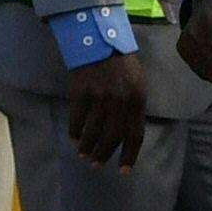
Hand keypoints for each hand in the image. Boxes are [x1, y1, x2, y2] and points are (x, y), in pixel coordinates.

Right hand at [61, 49, 151, 167]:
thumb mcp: (137, 83)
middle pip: (112, 137)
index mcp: (137, 100)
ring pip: (93, 131)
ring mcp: (99, 97)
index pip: (135, 135)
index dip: (129, 155)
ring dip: (88, 146)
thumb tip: (128, 132)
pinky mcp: (80, 92)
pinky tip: (74, 137)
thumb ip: (134, 107)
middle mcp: (120, 101)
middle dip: (104, 154)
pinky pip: (76, 119)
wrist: (98, 40)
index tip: (123, 171)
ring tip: (84, 155)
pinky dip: (75, 131)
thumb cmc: (121, 63)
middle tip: (96, 164)